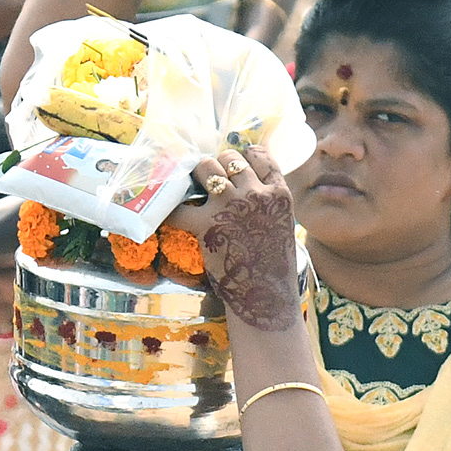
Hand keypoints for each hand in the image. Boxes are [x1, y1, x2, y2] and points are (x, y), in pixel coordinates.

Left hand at [165, 146, 298, 331]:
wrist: (264, 295)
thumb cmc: (271, 265)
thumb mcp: (281, 224)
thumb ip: (267, 203)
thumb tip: (247, 187)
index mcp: (279, 193)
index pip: (260, 155)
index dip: (242, 155)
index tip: (232, 163)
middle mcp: (256, 193)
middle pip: (229, 158)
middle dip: (216, 166)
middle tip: (206, 180)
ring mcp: (231, 205)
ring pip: (206, 169)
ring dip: (195, 176)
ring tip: (190, 188)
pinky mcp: (207, 223)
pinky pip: (179, 207)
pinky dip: (171, 210)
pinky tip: (168, 214)